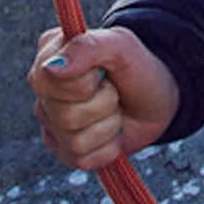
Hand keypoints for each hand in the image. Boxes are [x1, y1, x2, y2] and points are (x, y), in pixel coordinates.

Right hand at [27, 25, 179, 170]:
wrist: (158, 99)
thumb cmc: (136, 67)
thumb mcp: (120, 45)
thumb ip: (86, 47)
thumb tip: (51, 67)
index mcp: (48, 57)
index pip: (48, 78)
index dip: (85, 79)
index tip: (102, 70)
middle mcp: (44, 92)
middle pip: (64, 114)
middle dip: (103, 102)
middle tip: (112, 90)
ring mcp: (52, 124)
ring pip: (75, 139)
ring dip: (109, 124)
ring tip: (114, 109)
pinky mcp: (66, 151)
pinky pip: (82, 159)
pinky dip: (109, 146)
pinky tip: (112, 131)